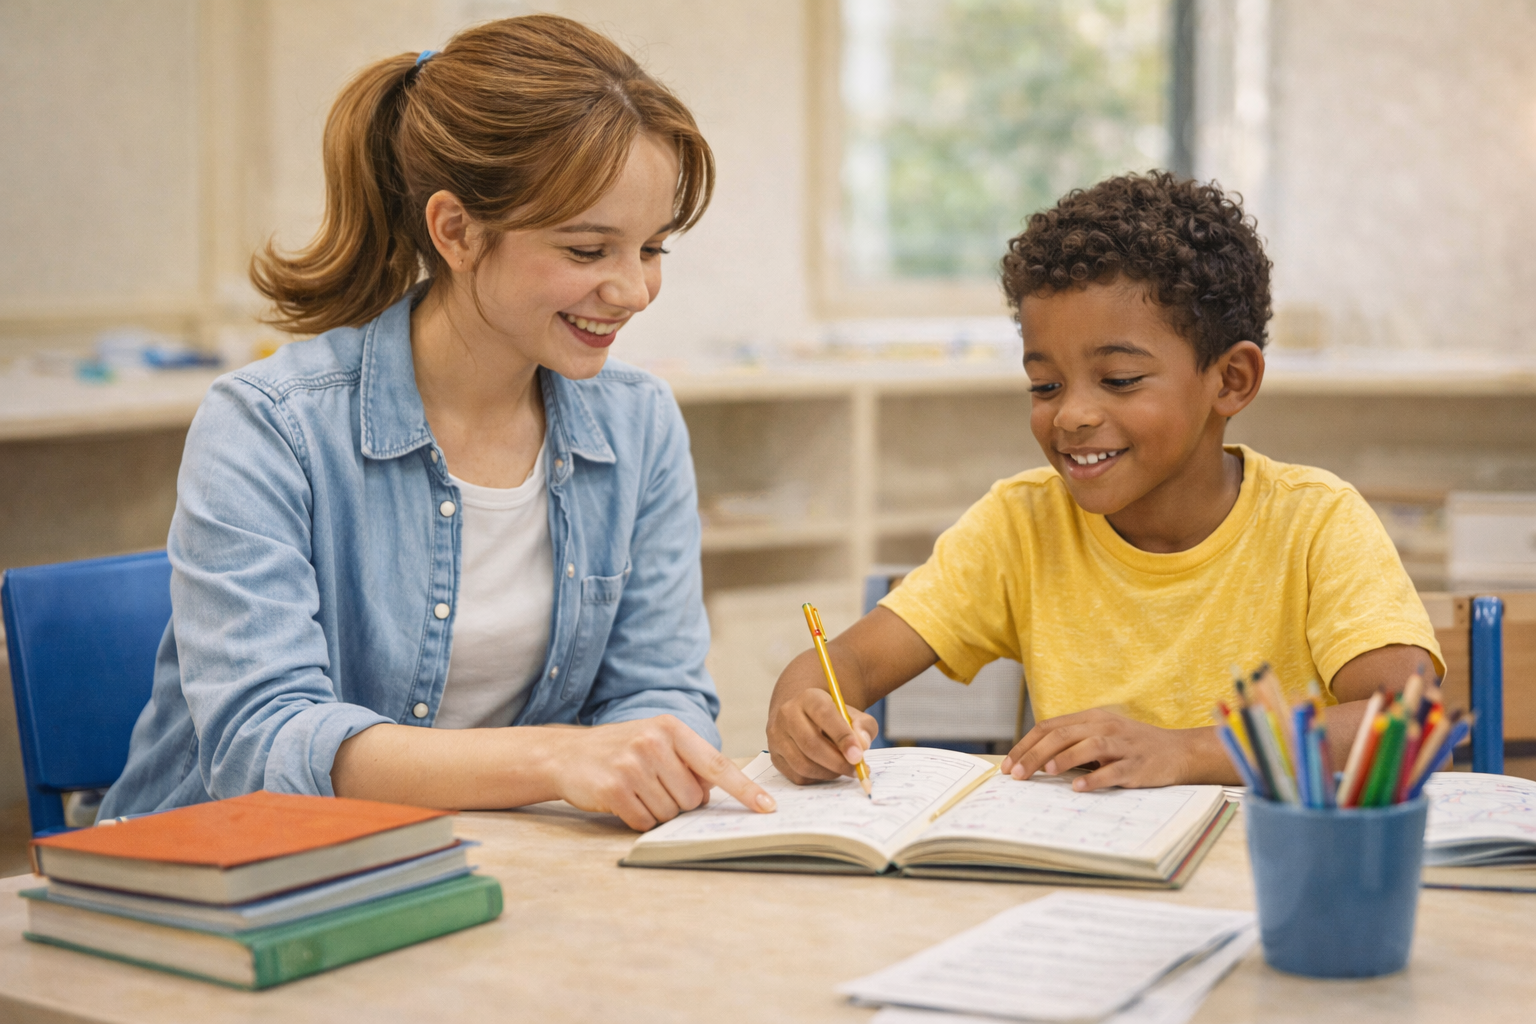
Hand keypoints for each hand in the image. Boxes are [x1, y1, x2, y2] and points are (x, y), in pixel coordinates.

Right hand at [550, 715, 775, 830]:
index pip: (717, 765)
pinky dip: (637, 819)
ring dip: (657, 811)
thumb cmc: (621, 751)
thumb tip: (720, 791)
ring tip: (637, 790)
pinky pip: (645, 822)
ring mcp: (633, 765)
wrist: (567, 754)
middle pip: (694, 798)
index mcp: (672, 729)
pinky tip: (623, 801)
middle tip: (655, 786)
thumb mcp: (657, 742)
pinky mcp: (614, 788)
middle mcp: (654, 743)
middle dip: (680, 802)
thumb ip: (688, 761)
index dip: (744, 790)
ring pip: (671, 813)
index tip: (767, 808)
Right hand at [767, 687, 879, 784]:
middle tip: (857, 770)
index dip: (842, 736)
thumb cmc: (833, 719)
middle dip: (838, 762)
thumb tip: (861, 745)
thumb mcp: (853, 715)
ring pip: (803, 764)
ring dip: (829, 773)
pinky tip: (829, 771)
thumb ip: (863, 726)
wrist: (805, 718)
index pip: (824, 714)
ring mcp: (777, 736)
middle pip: (811, 743)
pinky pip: (798, 776)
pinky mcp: (775, 756)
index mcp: (809, 698)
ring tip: (845, 770)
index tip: (859, 756)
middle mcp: (787, 714)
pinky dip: (818, 778)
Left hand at [1000, 708, 1196, 791]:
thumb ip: (1072, 743)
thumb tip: (1033, 760)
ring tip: (1045, 771)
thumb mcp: (1100, 737)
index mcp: (1091, 718)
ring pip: (1089, 746)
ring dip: (1064, 758)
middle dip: (1035, 754)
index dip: (1026, 745)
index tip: (1008, 765)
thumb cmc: (1131, 747)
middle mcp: (1105, 727)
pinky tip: (1078, 787)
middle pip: (1063, 735)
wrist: (1178, 752)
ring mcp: (1123, 745)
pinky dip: (1095, 778)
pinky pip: (1114, 770)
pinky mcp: (1138, 765)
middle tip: (1017, 774)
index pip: (1049, 727)